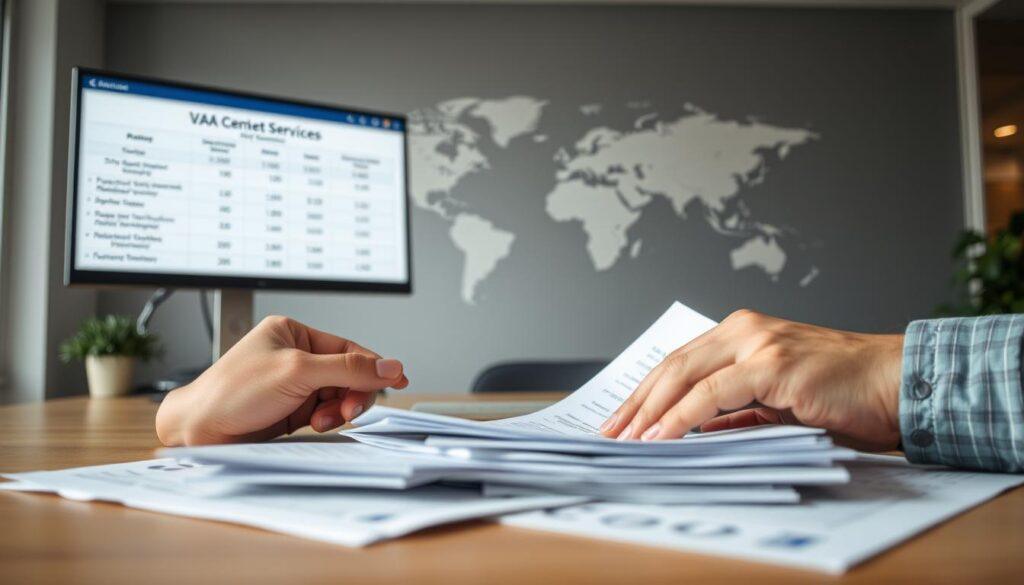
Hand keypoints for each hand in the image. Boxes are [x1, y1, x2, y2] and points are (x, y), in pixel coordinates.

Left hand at [155, 315, 407, 445]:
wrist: (198, 431)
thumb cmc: (231, 393)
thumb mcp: (296, 372)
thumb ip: (347, 369)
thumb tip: (389, 366)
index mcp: (292, 333)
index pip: (346, 349)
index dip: (373, 366)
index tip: (398, 380)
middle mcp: (294, 356)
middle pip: (346, 373)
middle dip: (351, 393)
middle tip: (349, 409)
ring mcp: (292, 384)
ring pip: (338, 395)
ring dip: (338, 409)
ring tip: (324, 419)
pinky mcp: (290, 410)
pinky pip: (325, 412)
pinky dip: (327, 419)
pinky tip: (315, 425)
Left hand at [599, 310, 903, 450]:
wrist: (896, 385)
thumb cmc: (844, 395)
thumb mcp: (776, 401)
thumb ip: (735, 410)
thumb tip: (690, 431)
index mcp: (742, 333)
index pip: (679, 362)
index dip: (646, 393)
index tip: (623, 420)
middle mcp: (744, 329)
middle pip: (671, 366)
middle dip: (636, 403)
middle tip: (611, 433)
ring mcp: (757, 343)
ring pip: (684, 375)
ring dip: (649, 411)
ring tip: (627, 439)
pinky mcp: (771, 363)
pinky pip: (712, 393)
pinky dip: (681, 416)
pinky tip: (661, 436)